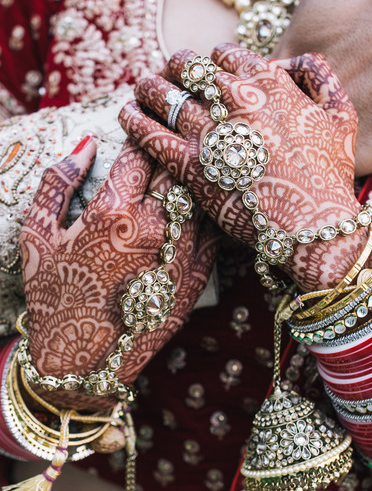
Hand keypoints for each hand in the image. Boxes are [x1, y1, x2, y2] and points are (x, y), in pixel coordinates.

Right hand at [20, 137, 218, 408]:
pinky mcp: (196, 278)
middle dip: (174, 147)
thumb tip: (85, 144)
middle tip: (174, 136)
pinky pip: (214, 232)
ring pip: (202, 197)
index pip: (139, 151)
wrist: (83, 365)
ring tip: (195, 162)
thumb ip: (58, 183)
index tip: (142, 125)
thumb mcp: (37, 237)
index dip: (142, 132)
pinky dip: (211, 212)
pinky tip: (206, 202)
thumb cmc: (53, 300)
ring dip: (198, 176)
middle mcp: (153, 228)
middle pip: (177, 168)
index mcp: (113, 211)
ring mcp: (180, 253)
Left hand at [119, 46, 369, 291]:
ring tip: (143, 89)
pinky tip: (128, 114)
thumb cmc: (331, 176)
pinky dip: (134, 119)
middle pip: (190, 68)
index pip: (225, 54)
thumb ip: (321, 77)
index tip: (209, 74)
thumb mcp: (342, 117)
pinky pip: (150, 133)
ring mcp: (210, 131)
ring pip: (165, 94)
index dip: (213, 62)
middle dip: (178, 69)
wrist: (314, 225)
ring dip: (151, 88)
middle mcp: (235, 99)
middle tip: (170, 75)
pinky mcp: (191, 165)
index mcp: (269, 81)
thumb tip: (294, 57)